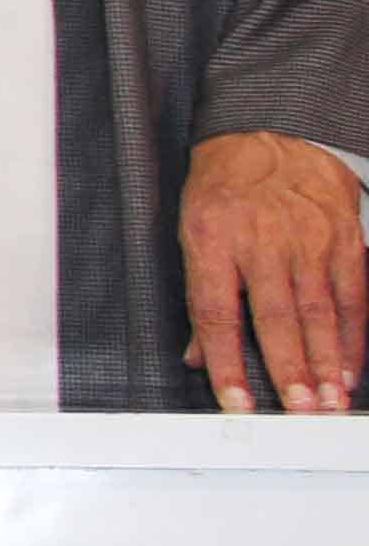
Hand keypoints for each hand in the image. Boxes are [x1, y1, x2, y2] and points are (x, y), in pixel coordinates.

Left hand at [180, 132, 361, 413]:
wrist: (271, 132)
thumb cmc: (225, 186)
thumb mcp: (192, 227)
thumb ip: (199, 294)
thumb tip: (198, 357)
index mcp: (212, 239)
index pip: (216, 313)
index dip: (226, 362)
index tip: (235, 402)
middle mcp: (262, 242)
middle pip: (276, 318)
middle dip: (289, 371)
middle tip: (299, 412)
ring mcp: (308, 240)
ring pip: (318, 313)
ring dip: (324, 364)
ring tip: (327, 403)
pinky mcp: (344, 238)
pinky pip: (352, 296)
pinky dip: (352, 338)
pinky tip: (348, 370)